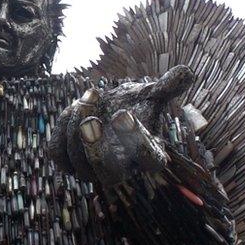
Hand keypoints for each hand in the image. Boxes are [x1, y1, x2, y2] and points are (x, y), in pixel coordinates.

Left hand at [48, 65, 194, 185]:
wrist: (108, 110)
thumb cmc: (134, 105)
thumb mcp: (152, 94)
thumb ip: (168, 86)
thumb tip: (187, 71)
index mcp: (149, 156)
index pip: (148, 159)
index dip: (136, 141)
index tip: (124, 114)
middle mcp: (122, 170)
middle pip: (109, 173)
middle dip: (95, 147)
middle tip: (91, 120)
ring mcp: (93, 170)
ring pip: (79, 162)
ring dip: (77, 129)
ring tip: (88, 97)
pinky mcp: (69, 162)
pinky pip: (58, 155)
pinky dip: (62, 131)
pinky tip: (73, 109)